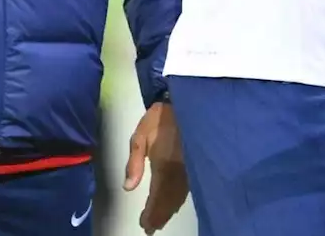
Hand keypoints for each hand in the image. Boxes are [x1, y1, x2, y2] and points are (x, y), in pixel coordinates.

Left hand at [124, 102, 188, 234]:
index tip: (144, 225)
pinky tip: (174, 203)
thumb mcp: (140, 135)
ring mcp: (190, 169)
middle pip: (170, 201)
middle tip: (151, 227)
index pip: (157, 196)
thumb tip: (128, 187)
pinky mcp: (196, 164)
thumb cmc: (160, 118)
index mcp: (164, 165)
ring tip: (160, 220)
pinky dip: (178, 200)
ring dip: (169, 210)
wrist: (187, 102)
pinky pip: (187, 189)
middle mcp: (180, 172)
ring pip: (179, 197)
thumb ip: (134, 162)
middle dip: (160, 215)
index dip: (151, 213)